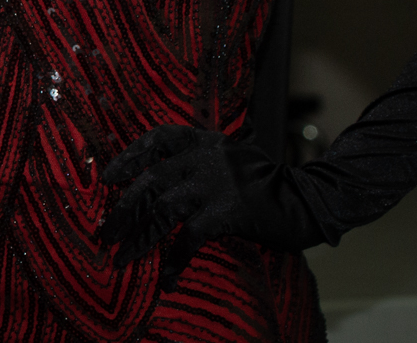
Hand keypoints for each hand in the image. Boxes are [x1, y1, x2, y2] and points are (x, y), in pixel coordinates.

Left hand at [99, 125, 323, 287]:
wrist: (310, 201)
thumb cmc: (268, 184)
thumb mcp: (233, 158)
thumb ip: (200, 161)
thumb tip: (158, 180)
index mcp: (205, 142)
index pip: (157, 139)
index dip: (130, 156)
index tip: (109, 176)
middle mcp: (205, 159)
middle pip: (151, 180)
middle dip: (124, 209)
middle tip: (106, 232)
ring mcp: (215, 184)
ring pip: (163, 209)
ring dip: (140, 237)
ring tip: (122, 257)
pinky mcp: (227, 212)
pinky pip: (191, 237)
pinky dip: (176, 259)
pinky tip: (168, 277)